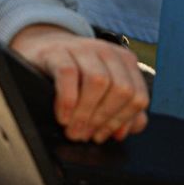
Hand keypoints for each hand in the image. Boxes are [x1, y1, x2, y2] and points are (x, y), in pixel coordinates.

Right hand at [9, 23, 149, 143]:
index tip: (101, 135)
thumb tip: (124, 132)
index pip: (138, 96)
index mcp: (126, 62)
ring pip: (98, 81)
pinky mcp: (59, 51)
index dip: (121, 121)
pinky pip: (68, 74)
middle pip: (121, 89)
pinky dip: (67, 101)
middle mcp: (108, 52)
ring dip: (85, 114)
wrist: (44, 51)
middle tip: (84, 136)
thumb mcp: (104, 93)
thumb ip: (122, 113)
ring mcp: (84, 48)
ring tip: (73, 130)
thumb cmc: (77, 79)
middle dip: (102, 119)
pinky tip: (63, 117)